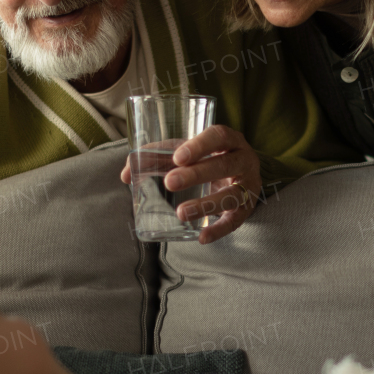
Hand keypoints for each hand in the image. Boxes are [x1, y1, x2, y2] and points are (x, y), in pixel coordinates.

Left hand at [121, 125, 261, 244]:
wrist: (243, 175)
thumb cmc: (208, 159)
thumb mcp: (188, 152)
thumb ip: (156, 157)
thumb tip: (125, 174)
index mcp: (229, 140)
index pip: (219, 136)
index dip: (199, 145)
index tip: (177, 157)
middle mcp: (244, 160)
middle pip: (224, 165)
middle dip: (197, 174)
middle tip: (170, 182)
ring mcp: (248, 185)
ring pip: (232, 195)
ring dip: (206, 205)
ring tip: (181, 213)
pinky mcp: (247, 209)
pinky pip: (235, 221)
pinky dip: (218, 230)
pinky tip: (201, 238)